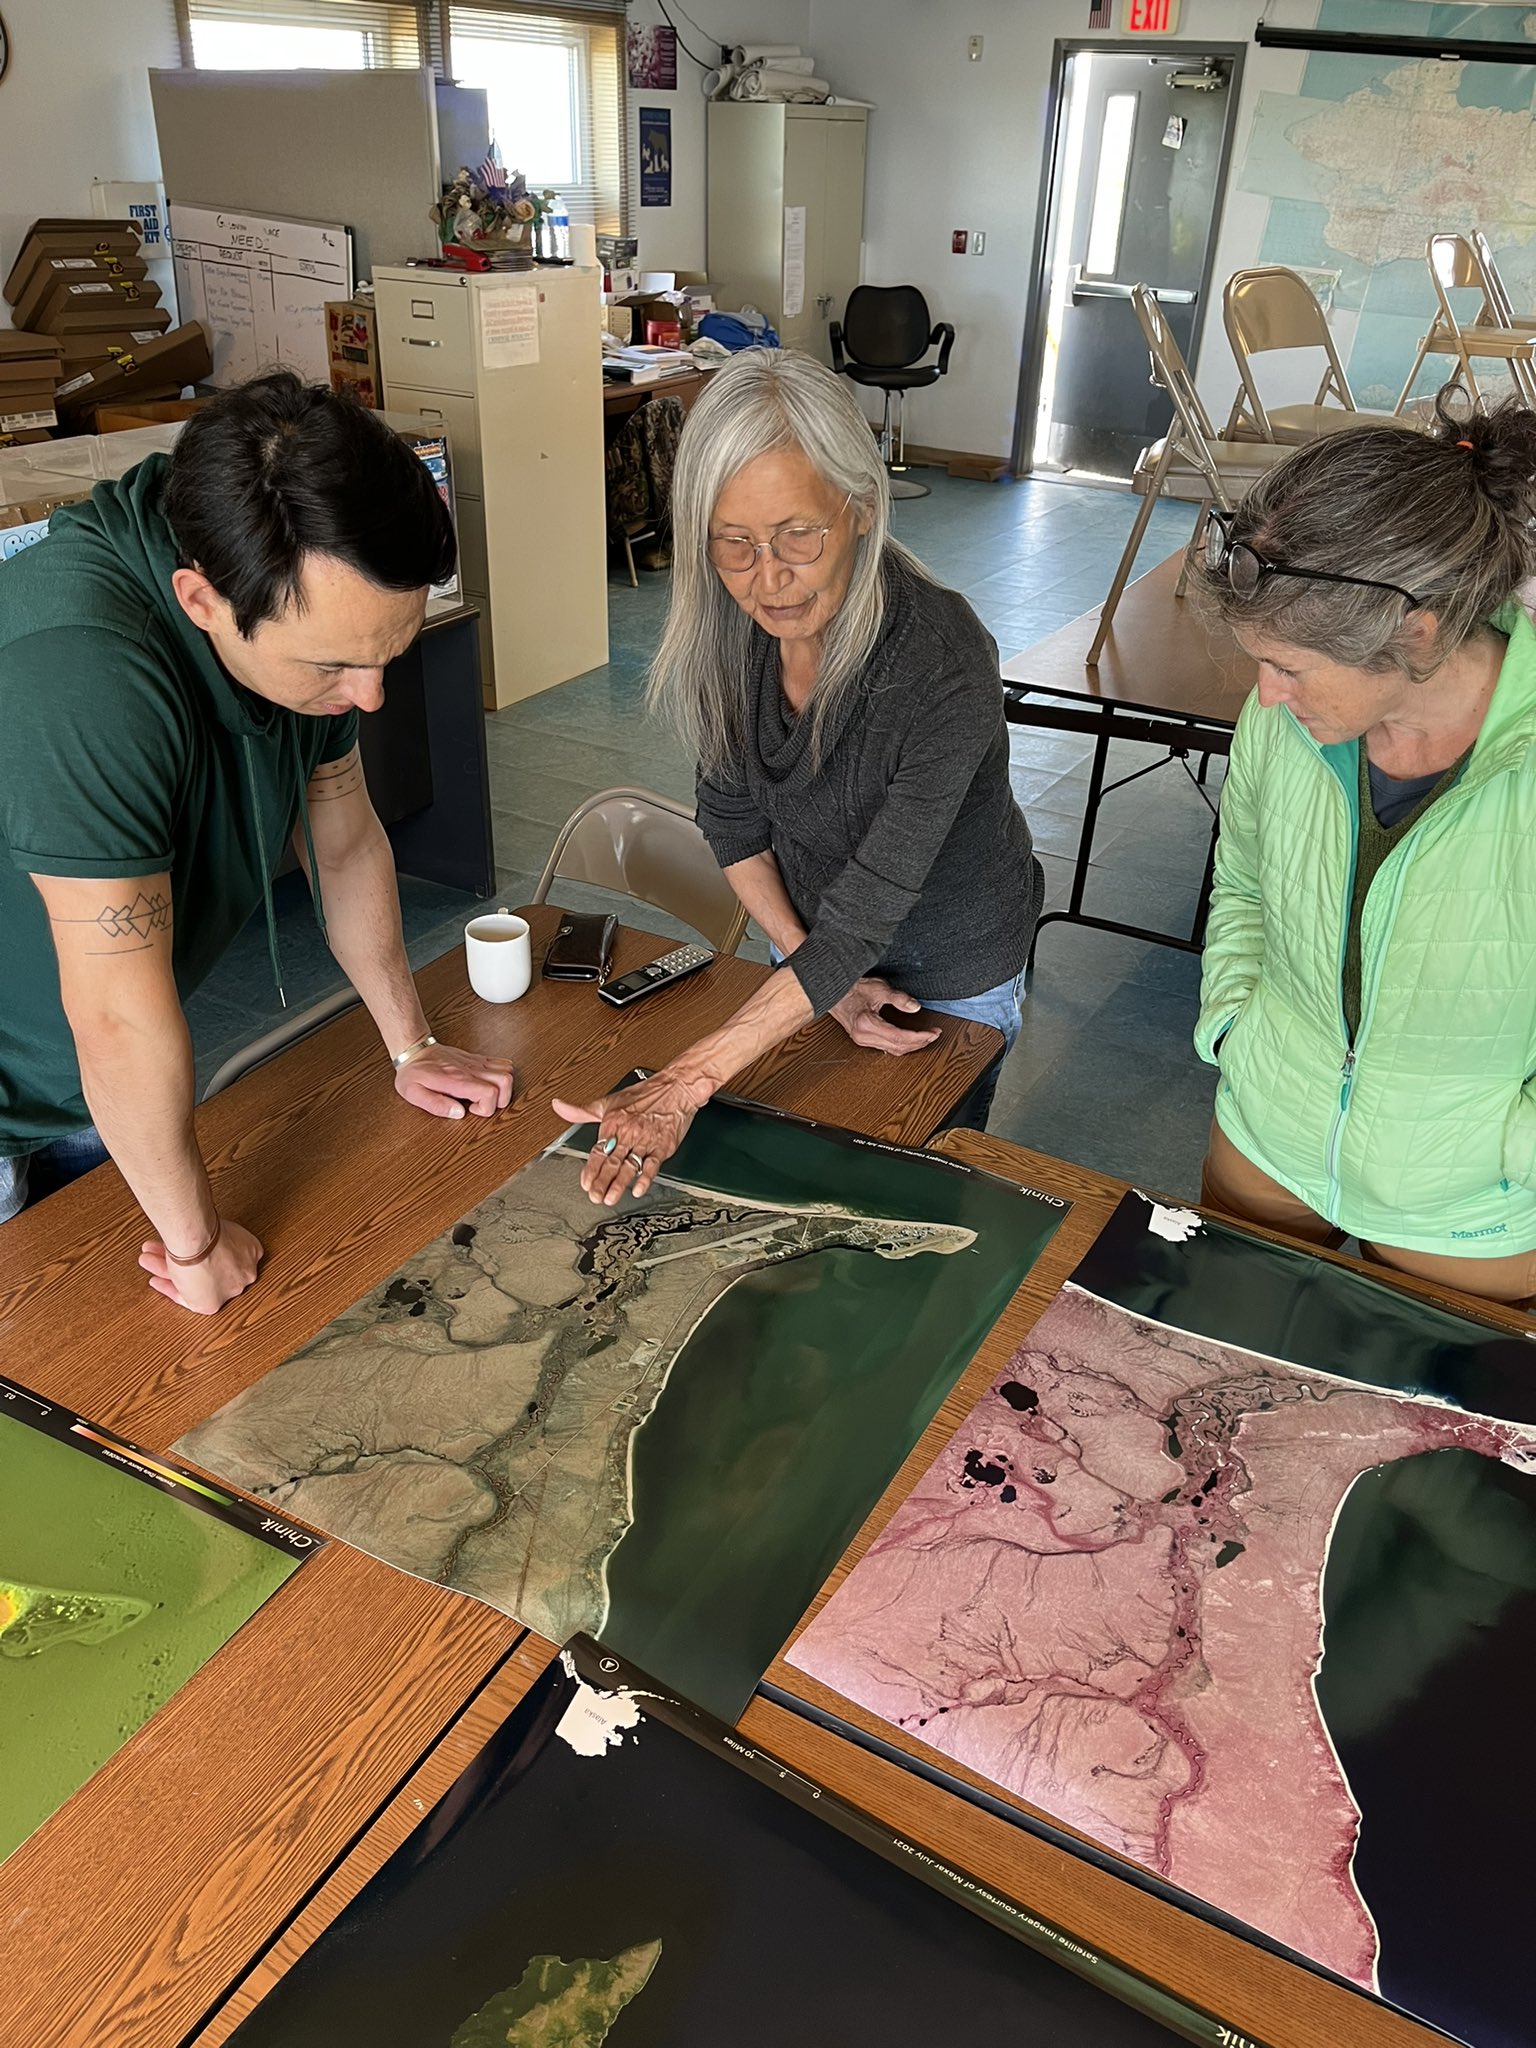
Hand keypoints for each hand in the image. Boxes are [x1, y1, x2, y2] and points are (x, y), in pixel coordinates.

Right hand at [139, 1215, 264, 1314]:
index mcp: (251, 1252)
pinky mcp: (211, 1305)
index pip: (224, 1255)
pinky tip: (158, 1280)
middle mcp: (243, 1273)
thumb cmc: (205, 1230)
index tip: (185, 1247)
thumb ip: (207, 1233)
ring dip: (169, 1268)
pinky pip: (188, 1297)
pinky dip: (170, 1288)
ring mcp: (229, 1290)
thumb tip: (192, 1228)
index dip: (201, 1251)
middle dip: (180, 1258)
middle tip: (161, 1250)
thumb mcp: (212, 1225)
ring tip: (150, 1258)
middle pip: (207, 1268)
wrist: (197, 1242)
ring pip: (195, 1280)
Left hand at [395, 1042, 513, 1119]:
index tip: (471, 1109)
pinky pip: (502, 1062)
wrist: (414, 1050)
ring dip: (504, 1087)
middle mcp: (470, 1069)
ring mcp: (476, 1062)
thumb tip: (459, 1113)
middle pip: (506, 1081)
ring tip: (487, 1095)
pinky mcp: (477, 1059)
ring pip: (508, 1070)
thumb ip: (437, 1106)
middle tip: (483, 1104)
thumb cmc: (413, 1072)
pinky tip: (487, 1083)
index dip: (486, 1108)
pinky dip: (502, 1075)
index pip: (490, 1093)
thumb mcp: (414, 1094)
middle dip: (501, 1099)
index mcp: (457, 1080)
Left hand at [552, 1070, 711, 1205]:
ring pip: (629, 1166)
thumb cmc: (643, 1095)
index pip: (598, 1151)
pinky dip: (645, 1178)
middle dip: (602, 1182)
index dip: (590, 1169)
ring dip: (619, 1184)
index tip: (585, 1184)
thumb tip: (558, 1106)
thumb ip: (582, 1111)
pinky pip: (653, 1164)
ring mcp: (646, 1141)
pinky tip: (638, 1189)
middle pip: (612, 1162)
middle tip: (595, 1197)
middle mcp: (628, 1133)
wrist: (675, 1088)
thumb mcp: (608, 1102)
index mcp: (613, 1124)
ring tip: (610, 1198)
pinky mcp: (663, 1146)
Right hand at [829, 977, 940, 1053]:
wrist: (834, 993)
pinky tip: (911, 1041)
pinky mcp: (863, 1039)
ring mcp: (862, 1040)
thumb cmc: (852, 989)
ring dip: (912, 1046)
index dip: (919, 1037)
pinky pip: (886, 1048)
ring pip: (893, 1050)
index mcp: (866, 1024)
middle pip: (898, 1047)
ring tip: (926, 1038)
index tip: (932, 1033)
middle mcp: (863, 1037)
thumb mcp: (878, 988)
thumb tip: (915, 1007)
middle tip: (933, 1035)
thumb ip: (898, 998)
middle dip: (919, 1043)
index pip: (899, 1037)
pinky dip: (901, 1045)